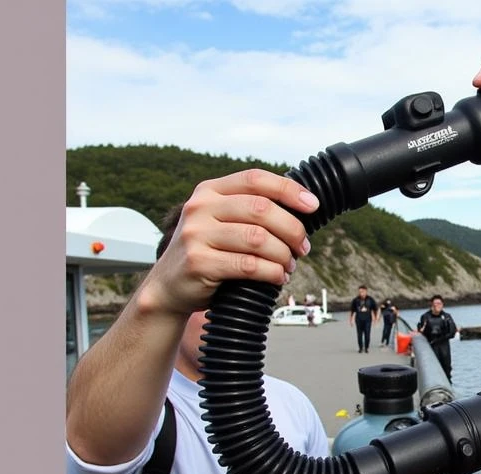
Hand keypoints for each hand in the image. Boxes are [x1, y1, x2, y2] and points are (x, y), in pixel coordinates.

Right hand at [138, 169, 317, 316]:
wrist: (168, 288)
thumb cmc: (208, 254)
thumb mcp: (221, 222)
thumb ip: (251, 212)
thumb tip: (304, 211)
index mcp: (209, 191)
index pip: (255, 178)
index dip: (289, 190)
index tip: (313, 205)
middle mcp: (200, 207)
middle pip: (262, 209)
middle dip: (292, 229)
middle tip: (302, 247)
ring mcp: (196, 234)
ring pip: (259, 238)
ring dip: (284, 254)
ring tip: (289, 265)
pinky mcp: (198, 262)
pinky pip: (249, 265)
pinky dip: (272, 272)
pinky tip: (278, 276)